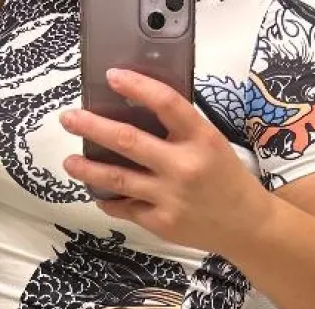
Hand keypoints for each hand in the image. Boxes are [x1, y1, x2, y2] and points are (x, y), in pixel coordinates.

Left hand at [60, 69, 274, 255]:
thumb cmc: (226, 180)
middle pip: (128, 141)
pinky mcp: (161, 222)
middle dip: (92, 127)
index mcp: (201, 139)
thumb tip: (133, 113)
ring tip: (69, 162)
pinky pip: (125, 208)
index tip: (112, 76)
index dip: (137, 87)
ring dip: (88, 169)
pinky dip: (109, 200)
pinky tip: (99, 194)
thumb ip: (180, 131)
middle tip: (69, 119)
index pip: (166, 103)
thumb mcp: (212, 144)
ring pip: (117, 179)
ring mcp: (169, 197)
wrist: (246, 225)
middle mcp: (183, 166)